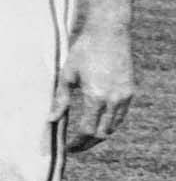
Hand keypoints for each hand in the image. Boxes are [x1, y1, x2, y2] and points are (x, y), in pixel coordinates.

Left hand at [55, 23, 133, 152]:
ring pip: (114, 126)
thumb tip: (51, 120)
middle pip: (103, 133)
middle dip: (89, 143)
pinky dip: (110, 122)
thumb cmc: (83, 51)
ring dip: (100, 134)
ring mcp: (125, 96)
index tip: (68, 147)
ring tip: (85, 136)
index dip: (78, 142)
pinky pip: (121, 115)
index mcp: (96, 97)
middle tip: (75, 146)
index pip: (88, 130)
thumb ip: (60, 100)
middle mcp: (114, 100)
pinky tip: (98, 121)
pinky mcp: (130, 91)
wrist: (109, 33)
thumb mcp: (66, 74)